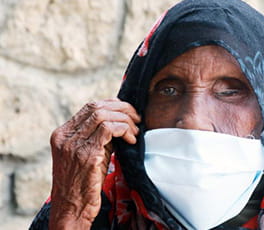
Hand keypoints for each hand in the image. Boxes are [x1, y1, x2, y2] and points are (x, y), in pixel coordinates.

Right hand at [48, 99, 139, 228]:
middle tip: (136, 119)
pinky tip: (131, 141)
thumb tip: (121, 121)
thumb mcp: (87, 154)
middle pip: (97, 107)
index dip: (113, 105)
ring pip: (104, 115)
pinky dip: (124, 130)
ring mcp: (74, 144)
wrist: (72, 209)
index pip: (90, 107)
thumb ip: (98, 137)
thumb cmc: (83, 184)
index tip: (129, 113)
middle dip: (122, 109)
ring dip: (125, 121)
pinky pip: (109, 129)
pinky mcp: (86, 154)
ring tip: (135, 133)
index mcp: (62, 134)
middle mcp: (65, 136)